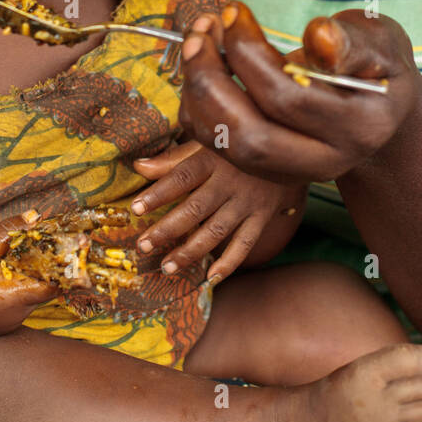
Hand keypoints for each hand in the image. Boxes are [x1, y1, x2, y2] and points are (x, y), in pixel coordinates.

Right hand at [0, 212, 54, 344]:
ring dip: (27, 272)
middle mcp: (16, 318)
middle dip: (44, 261)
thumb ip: (8, 231)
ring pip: (29, 293)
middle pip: (44, 286)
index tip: (71, 240)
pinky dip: (13, 285)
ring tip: (11, 254)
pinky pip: (15, 303)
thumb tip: (37, 217)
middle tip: (39, 238)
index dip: (65, 260)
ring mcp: (7, 326)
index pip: (57, 282)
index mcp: (15, 300)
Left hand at [131, 139, 304, 281]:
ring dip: (190, 251)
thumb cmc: (236, 146)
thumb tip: (137, 167)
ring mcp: (247, 202)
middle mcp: (230, 182)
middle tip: (143, 246)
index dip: (159, 193)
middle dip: (167, 230)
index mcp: (213, 159)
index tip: (135, 208)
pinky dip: (229, 262)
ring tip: (167, 267)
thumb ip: (174, 158)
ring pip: (216, 231)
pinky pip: (245, 243)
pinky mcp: (262, 216)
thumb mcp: (207, 143)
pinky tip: (210, 277)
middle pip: (195, 208)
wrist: (287, 147)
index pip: (182, 177)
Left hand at [176, 3, 421, 181]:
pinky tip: (203, 64)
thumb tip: (319, 35)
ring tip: (197, 39)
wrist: (378, 105)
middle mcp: (326, 162)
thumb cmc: (376, 63)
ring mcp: (293, 172)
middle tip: (201, 31)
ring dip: (197, 91)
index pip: (289, 98)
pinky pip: (217, 145)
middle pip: (251, 138)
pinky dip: (197, 105)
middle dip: (211, 82)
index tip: (233, 10)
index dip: (250, 53)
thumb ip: (351, 41)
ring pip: (228, 145)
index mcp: (359, 128)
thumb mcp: (379, 42)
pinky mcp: (266, 168)